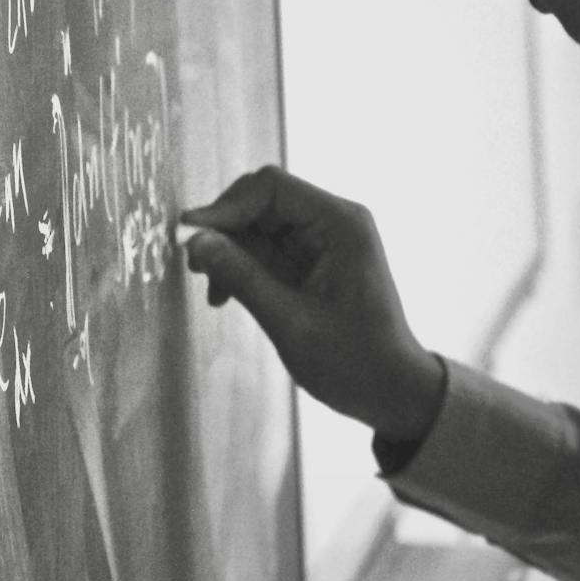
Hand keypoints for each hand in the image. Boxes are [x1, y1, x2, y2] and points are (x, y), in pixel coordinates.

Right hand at [180, 166, 444, 443]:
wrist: (391, 392)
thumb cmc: (355, 362)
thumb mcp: (291, 323)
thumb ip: (242, 277)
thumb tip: (195, 242)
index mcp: (341, 225)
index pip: (271, 188)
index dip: (225, 206)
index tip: (187, 235)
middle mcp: (334, 222)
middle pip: (262, 201)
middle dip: (224, 230)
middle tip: (196, 267)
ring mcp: (323, 240)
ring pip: (258, 225)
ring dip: (229, 253)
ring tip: (215, 291)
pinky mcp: (312, 260)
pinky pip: (266, 248)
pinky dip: (242, 267)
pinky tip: (226, 295)